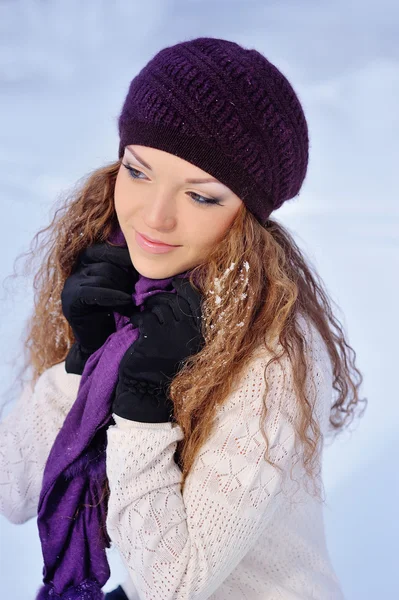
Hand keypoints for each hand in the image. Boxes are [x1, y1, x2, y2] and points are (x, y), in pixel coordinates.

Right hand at [61, 243, 138, 373]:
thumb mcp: (122, 287)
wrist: (99, 342)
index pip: (105, 250)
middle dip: (124, 276)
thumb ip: (126, 272)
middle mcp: (77, 270)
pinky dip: (112, 295)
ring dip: (121, 287)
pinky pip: (93, 291)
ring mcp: (71, 284)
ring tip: (131, 300)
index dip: (123, 256)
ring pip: (101, 276)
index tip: (140, 267)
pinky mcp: (71, 299)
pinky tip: (125, 301)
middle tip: (136, 290)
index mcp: (88, 263)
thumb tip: (143, 259)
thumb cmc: (115, 313)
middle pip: (105, 263)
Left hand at [112, 276, 203, 422]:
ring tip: (145, 316)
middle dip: (162, 298)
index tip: (177, 282)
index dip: (186, 288)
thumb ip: (189, 326)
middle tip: (152, 303)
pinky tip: (134, 322)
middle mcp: (190, 330)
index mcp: (201, 333)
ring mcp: (172, 332)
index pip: (197, 300)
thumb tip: (180, 298)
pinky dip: (136, 317)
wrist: (150, 393)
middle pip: (175, 301)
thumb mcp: (187, 348)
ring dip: (149, 308)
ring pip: (159, 306)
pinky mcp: (153, 335)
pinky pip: (144, 316)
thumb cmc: (168, 370)